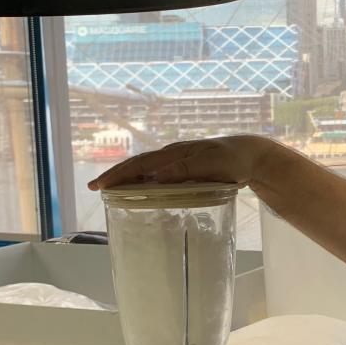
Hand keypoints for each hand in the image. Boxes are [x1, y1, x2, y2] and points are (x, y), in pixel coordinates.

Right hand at [87, 135, 277, 190]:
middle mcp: (172, 156)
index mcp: (175, 154)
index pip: (140, 164)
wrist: (250, 156)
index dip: (119, 174)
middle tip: (94, 187)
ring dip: (127, 178)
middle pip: (138, 166)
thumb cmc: (233, 161)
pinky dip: (142, 181)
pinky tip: (138, 190)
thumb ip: (185, 170)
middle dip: (115, 175)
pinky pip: (157, 175)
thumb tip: (156, 176)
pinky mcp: (184, 170)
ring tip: (109, 189)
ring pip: (146, 170)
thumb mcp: (212, 165)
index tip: (101, 185)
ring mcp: (177, 162)